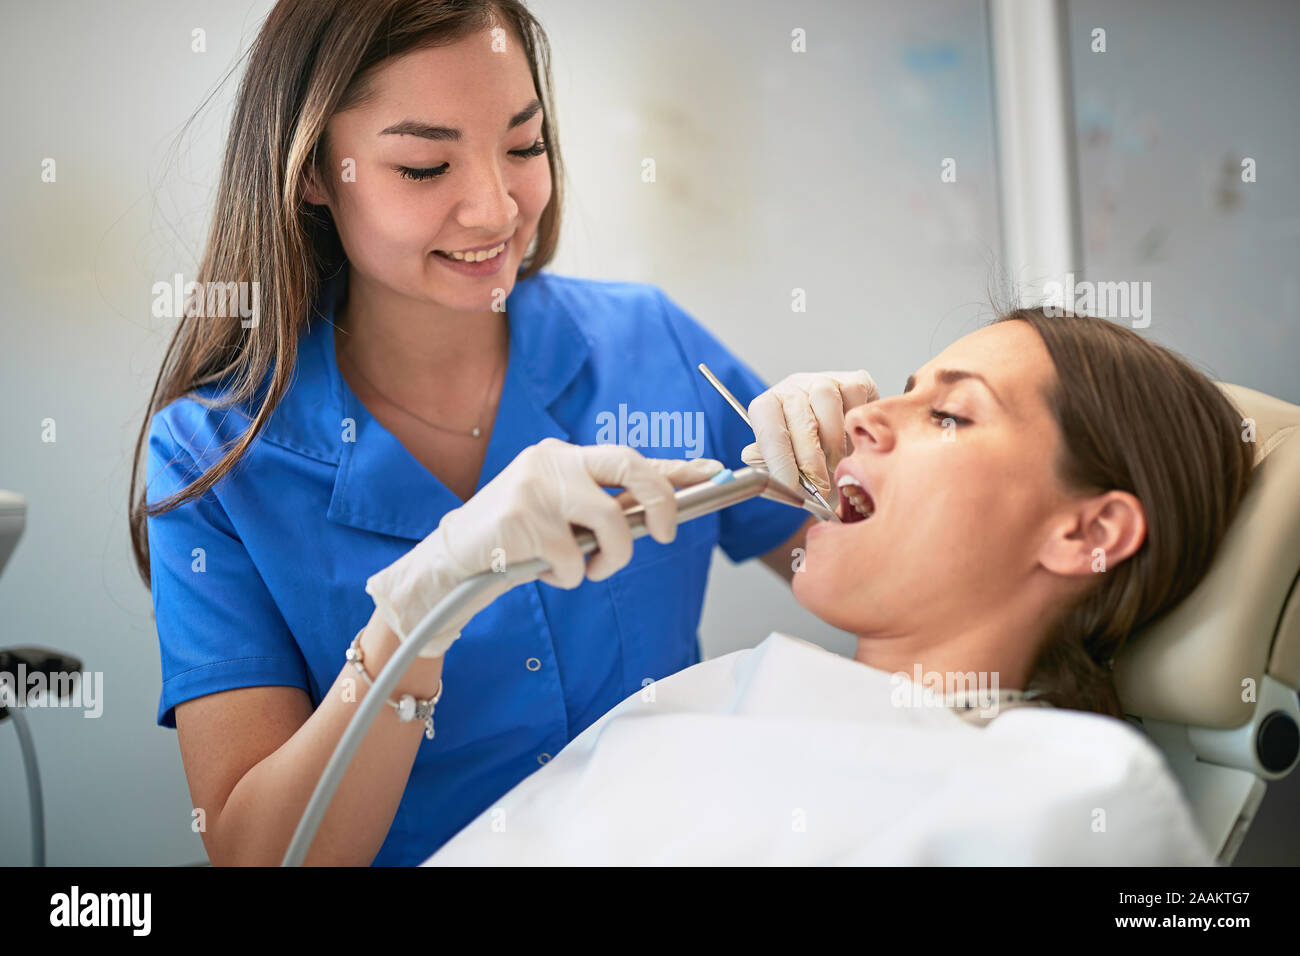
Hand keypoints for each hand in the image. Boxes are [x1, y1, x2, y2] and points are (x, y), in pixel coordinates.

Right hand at [365, 438, 723, 658]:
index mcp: (565, 456)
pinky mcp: (522, 521)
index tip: (716, 473)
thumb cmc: (515, 539)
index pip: (631, 457)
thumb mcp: (562, 514)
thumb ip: (605, 507)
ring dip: (611, 560)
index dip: (678, 468)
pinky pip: (575, 560)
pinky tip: (545, 572)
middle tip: (666, 535)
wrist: (451, 563)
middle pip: (631, 466)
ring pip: (612, 523)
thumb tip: (663, 512)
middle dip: (663, 501)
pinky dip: (571, 577)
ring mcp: (537, 488)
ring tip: (590, 570)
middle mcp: (553, 461)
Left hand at [739, 370, 878, 500]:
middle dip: (810, 460)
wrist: (844, 445)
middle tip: (820, 487)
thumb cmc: (809, 456)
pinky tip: (856, 444)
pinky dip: (858, 426)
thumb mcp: (784, 463)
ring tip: (837, 466)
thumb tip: (763, 470)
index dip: (779, 459)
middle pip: (801, 418)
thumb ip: (771, 467)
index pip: (769, 430)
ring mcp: (825, 381)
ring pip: (827, 402)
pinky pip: (856, 399)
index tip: (789, 485)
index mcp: (768, 407)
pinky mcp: (856, 380)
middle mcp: (793, 389)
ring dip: (835, 442)